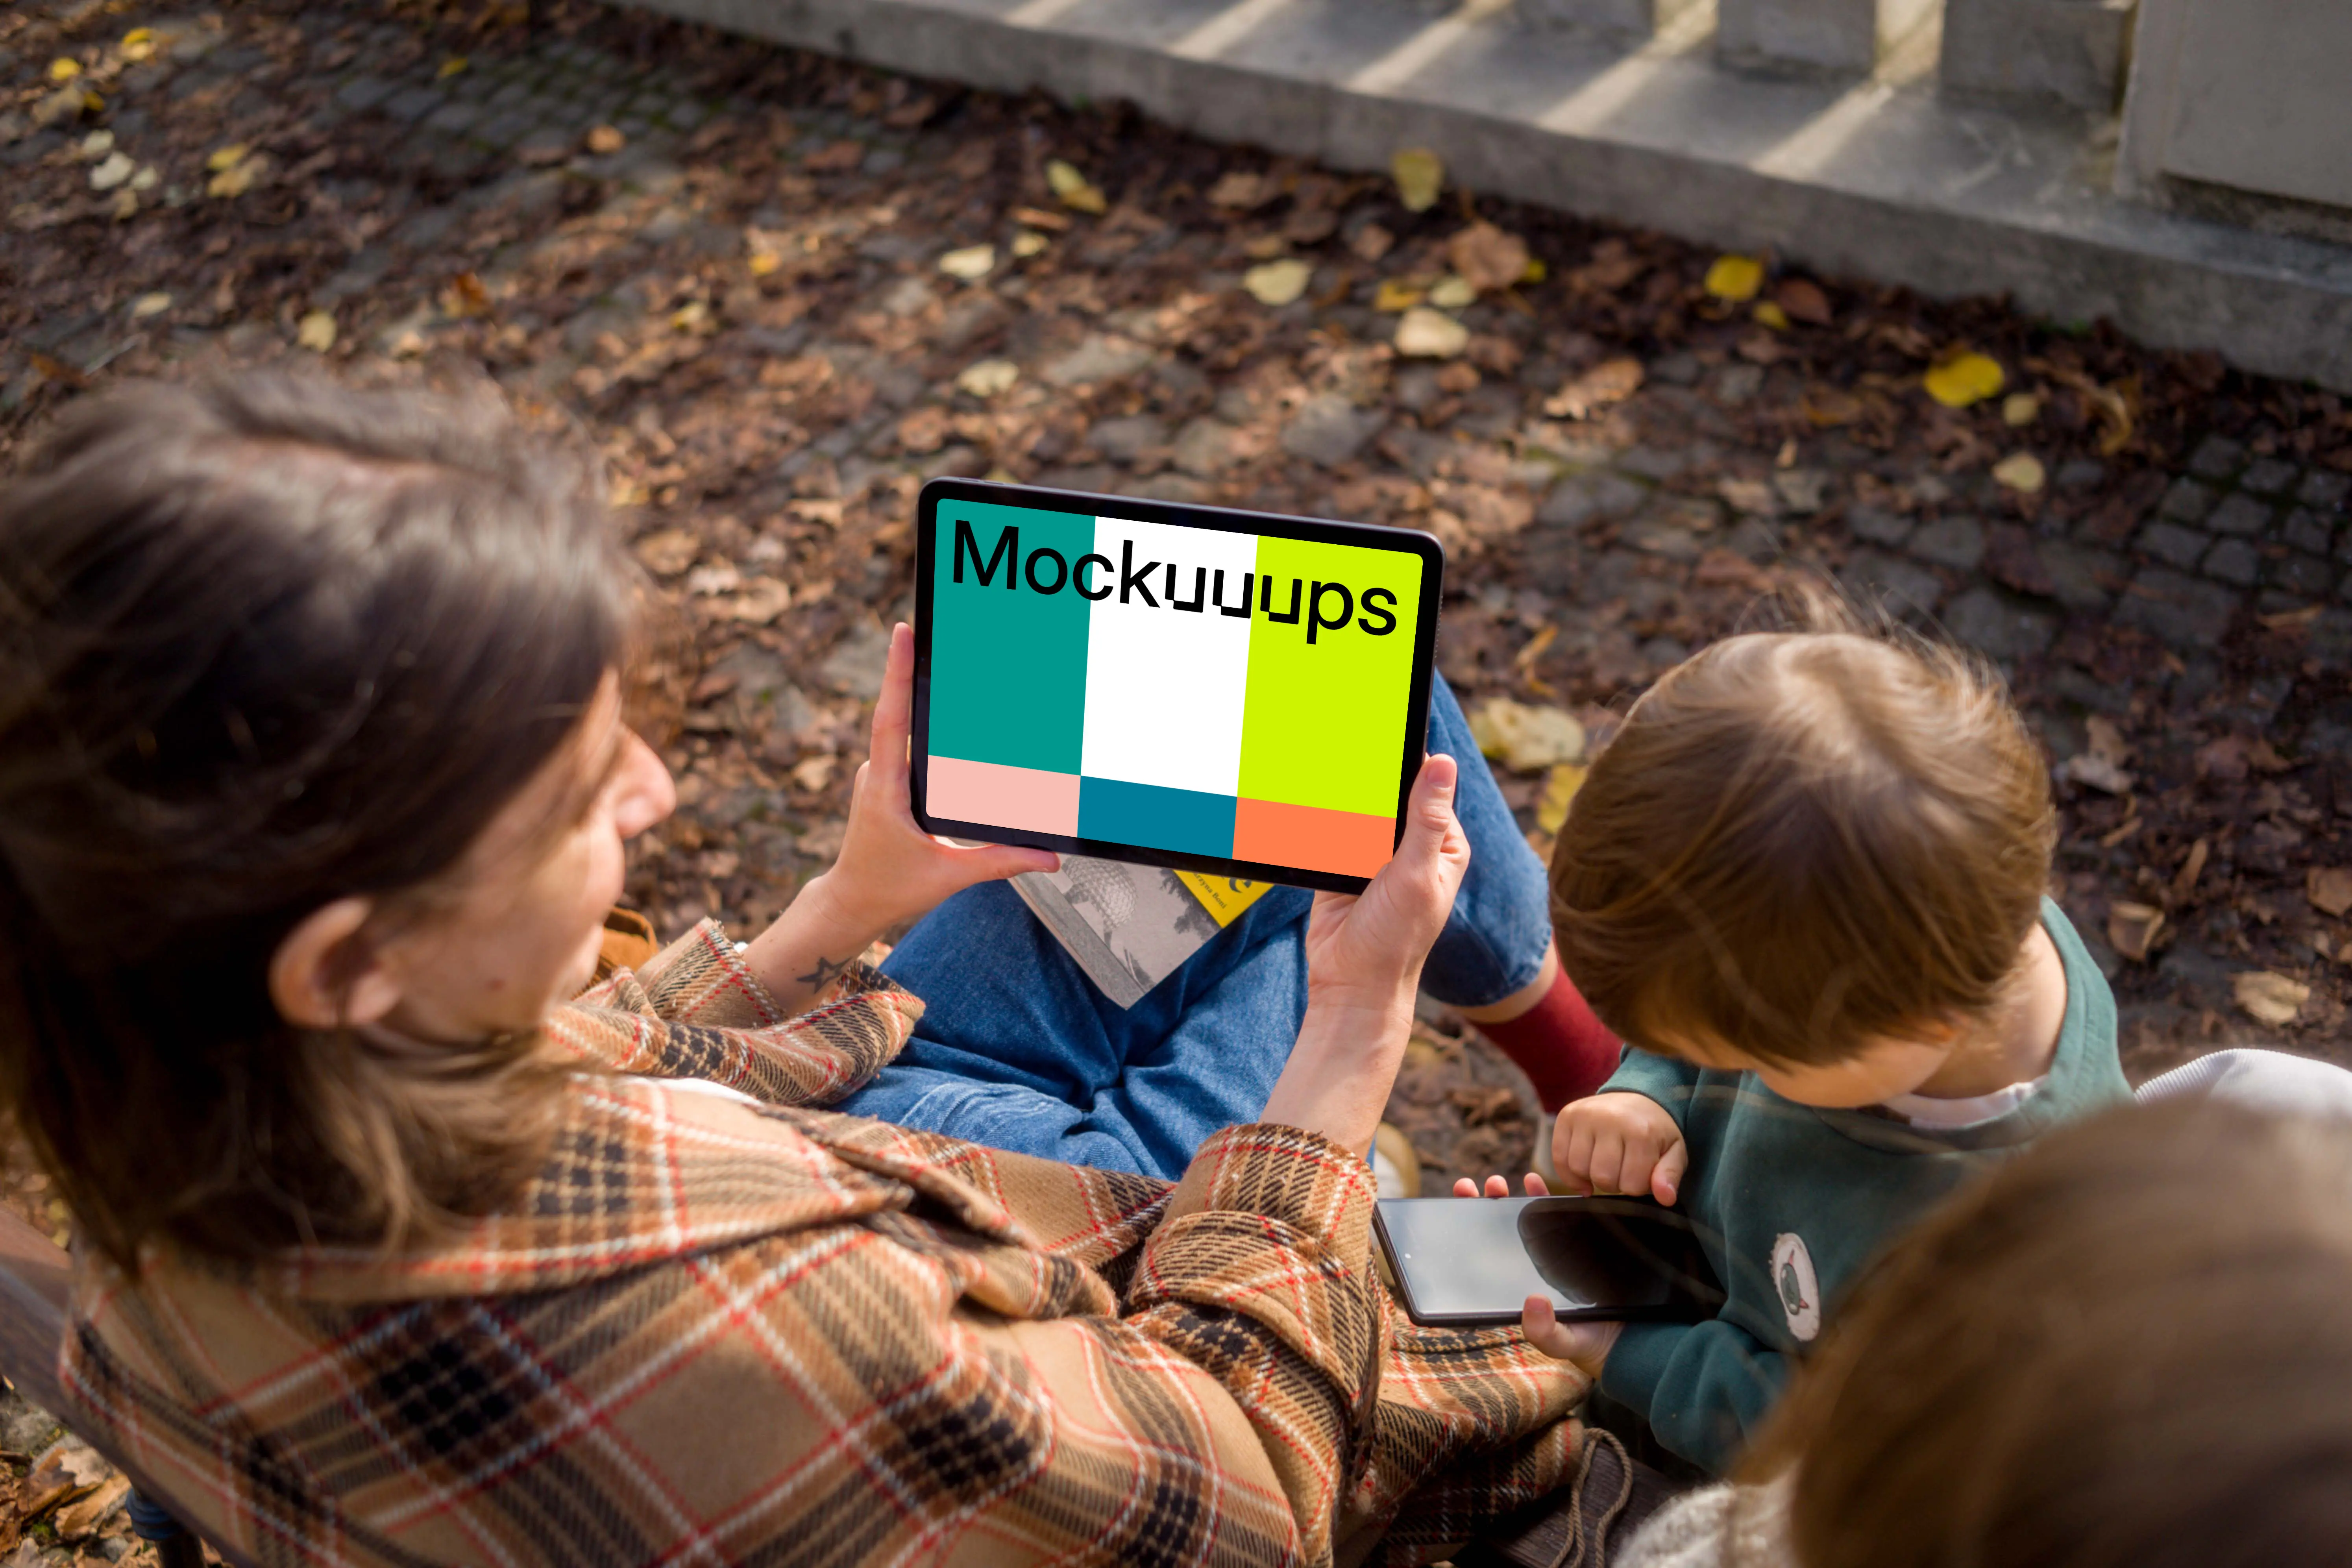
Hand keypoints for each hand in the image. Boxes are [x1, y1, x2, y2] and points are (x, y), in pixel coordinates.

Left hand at [815, 622, 1059, 932]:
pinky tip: (948, 721)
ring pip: (904, 731)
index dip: (896, 674)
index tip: (902, 632)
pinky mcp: (885, 779)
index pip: (890, 720)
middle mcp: (877, 773)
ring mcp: (878, 774)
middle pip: (901, 713)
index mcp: (886, 788)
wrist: (850, 902)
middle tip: (940, 630)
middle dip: (918, 670)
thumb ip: (1000, 863)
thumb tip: (1048, 857)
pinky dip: (927, 733)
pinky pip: (907, 747)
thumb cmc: (889, 888)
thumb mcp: (948, 878)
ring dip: (925, 702)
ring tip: (946, 661)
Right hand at [1256, 754, 1470, 1152]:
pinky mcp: (1340, 866)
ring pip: (1355, 809)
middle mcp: (1410, 847)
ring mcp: (1374, 856)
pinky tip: (1302, 796)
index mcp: (1442, 845)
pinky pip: (1329, 830)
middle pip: (1386, 794)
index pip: (1426, 786)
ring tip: (1318, 763)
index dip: (1406, 758)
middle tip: (1340, 743)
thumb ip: (1426, 818)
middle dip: (1366, 775)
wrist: (1351, 985)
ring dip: (1338, 794)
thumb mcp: (1416, 874)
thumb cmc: (1396, 939)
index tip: (1381, 729)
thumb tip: (1442, 762)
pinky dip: (1317, 817)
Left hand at [1443, 1176, 1618, 1374]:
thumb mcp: (1563, 1343)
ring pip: (1531, 1219)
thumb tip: (1532, 1303)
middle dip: (1487, 1206)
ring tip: (1500, 1181)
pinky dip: (1549, 1196)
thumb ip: (1544, 1332)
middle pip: (1505, 1231)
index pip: (1492, 1254)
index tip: (1458, 1206)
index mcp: (1522, 1288)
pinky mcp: (1585, 1242)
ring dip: (1514, 1197)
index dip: (1474, 1231)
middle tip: (1473, 1187)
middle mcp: (1537, 1267)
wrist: (1636, 1339)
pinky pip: (1564, 1214)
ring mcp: (1560, 1253)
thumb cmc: (1593, 1345)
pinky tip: (1536, 1182)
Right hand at [1552, 1093, 1686, 1205]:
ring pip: (1578, 1168)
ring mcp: (1585, 1115)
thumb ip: (1669, 1176)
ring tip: (1604, 1168)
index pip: (1631, 1185)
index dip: (1636, 1187)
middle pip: (1602, 1178)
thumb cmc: (1656, 1130)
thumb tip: (1665, 1198)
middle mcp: (1610, 1119)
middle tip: (1622, 1171)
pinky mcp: (1567, 1115)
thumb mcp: (1674, 1151)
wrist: (1638, 1096)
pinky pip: (1559, 1157)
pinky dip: (1569, 1173)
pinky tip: (1583, 1175)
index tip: (1640, 1173)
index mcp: (1641, 1131)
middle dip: (1613, 1184)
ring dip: (1591, 1178)